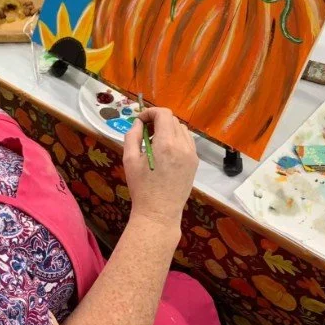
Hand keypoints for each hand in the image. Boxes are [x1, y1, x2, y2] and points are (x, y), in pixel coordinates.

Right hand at [123, 107, 197, 226]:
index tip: (140, 120)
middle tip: (145, 131)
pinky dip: (177, 139)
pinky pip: (187, 141)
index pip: (163, 114)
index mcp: (166, 143)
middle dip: (157, 120)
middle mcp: (182, 146)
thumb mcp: (129, 160)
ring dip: (168, 128)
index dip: (150, 112)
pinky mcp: (195, 162)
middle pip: (172, 120)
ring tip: (155, 142)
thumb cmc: (141, 187)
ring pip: (181, 129)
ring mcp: (192, 154)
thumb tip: (138, 123)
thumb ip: (133, 136)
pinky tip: (166, 151)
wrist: (159, 212)